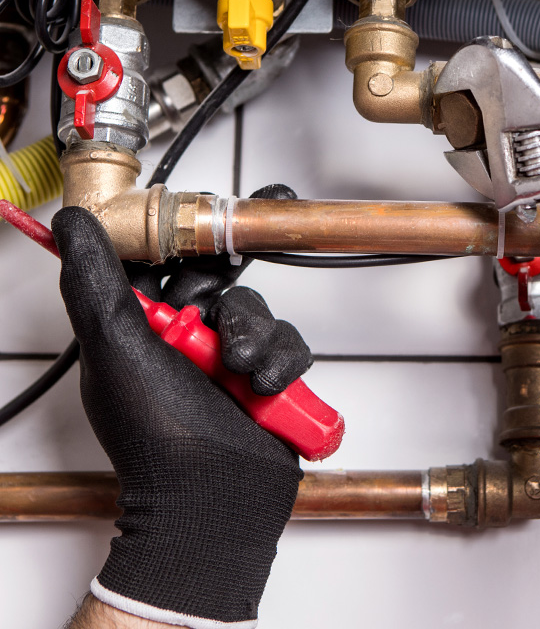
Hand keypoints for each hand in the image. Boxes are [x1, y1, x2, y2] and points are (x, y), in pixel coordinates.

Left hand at [53, 189, 311, 628]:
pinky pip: (289, 345)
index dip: (188, 234)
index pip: (166, 261)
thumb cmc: (157, 437)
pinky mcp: (268, 377)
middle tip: (227, 293)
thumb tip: (74, 225)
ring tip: (242, 370)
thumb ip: (96, 281)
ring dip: (255, 336)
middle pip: (221, 280)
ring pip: (259, 310)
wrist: (212, 501)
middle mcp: (188, 338)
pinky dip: (283, 363)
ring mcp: (229, 358)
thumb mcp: (116, 349)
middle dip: (229, 292)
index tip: (213, 214)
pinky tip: (264, 388)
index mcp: (145, 327)